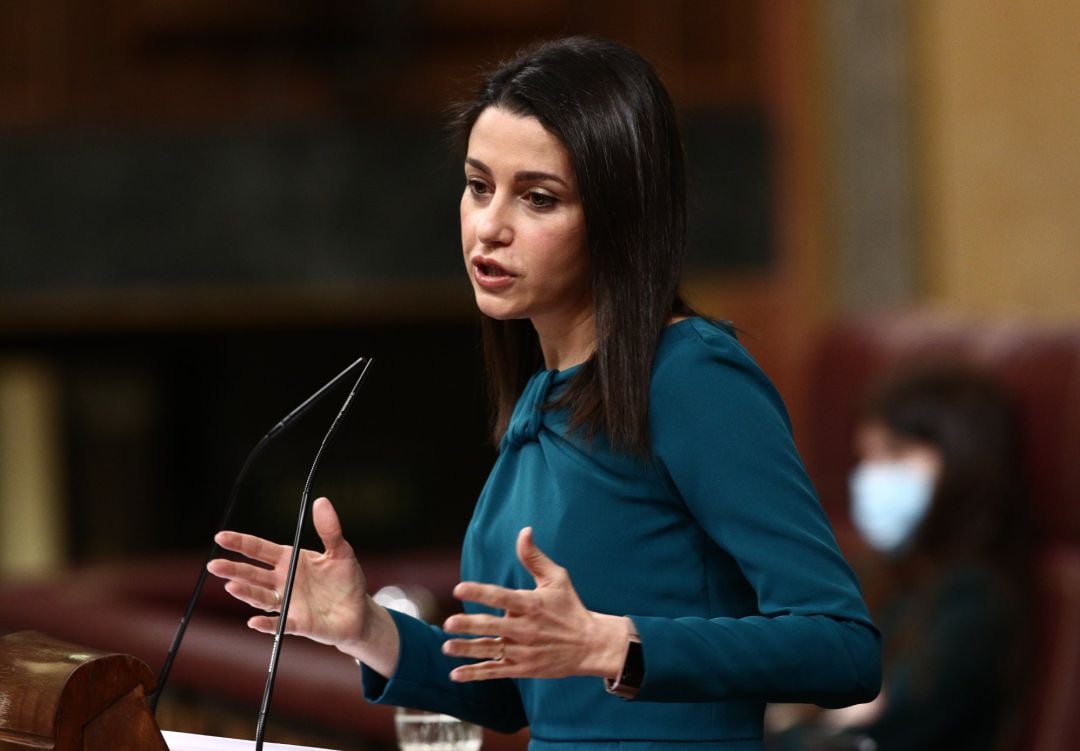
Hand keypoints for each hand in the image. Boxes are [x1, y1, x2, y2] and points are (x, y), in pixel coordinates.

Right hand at [207, 497, 398, 673]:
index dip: (240, 543)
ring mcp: (289, 603)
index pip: (259, 550)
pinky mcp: (299, 623)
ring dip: (247, 592)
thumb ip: (329, 529)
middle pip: (253, 574)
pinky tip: (254, 622)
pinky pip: (280, 624)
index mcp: (290, 560)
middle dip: (233, 569)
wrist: (358, 612)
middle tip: (214, 565)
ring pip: (261, 597)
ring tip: (231, 586)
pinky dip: (267, 624)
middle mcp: (284, 582)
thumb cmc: (345, 580)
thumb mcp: (340, 551)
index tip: (220, 537)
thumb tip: (322, 501)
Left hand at [441, 527, 628, 681]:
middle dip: (469, 625)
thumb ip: (534, 557)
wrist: (590, 646)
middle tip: (448, 623)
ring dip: (467, 649)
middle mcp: (525, 628)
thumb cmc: (570, 608)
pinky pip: (495, 672)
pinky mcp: (523, 668)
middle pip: (492, 626)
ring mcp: (524, 651)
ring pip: (490, 650)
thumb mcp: (557, 579)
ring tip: (447, 646)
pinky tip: (456, 674)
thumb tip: (524, 531)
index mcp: (531, 604)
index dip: (479, 592)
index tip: (459, 588)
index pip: (501, 596)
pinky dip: (476, 674)